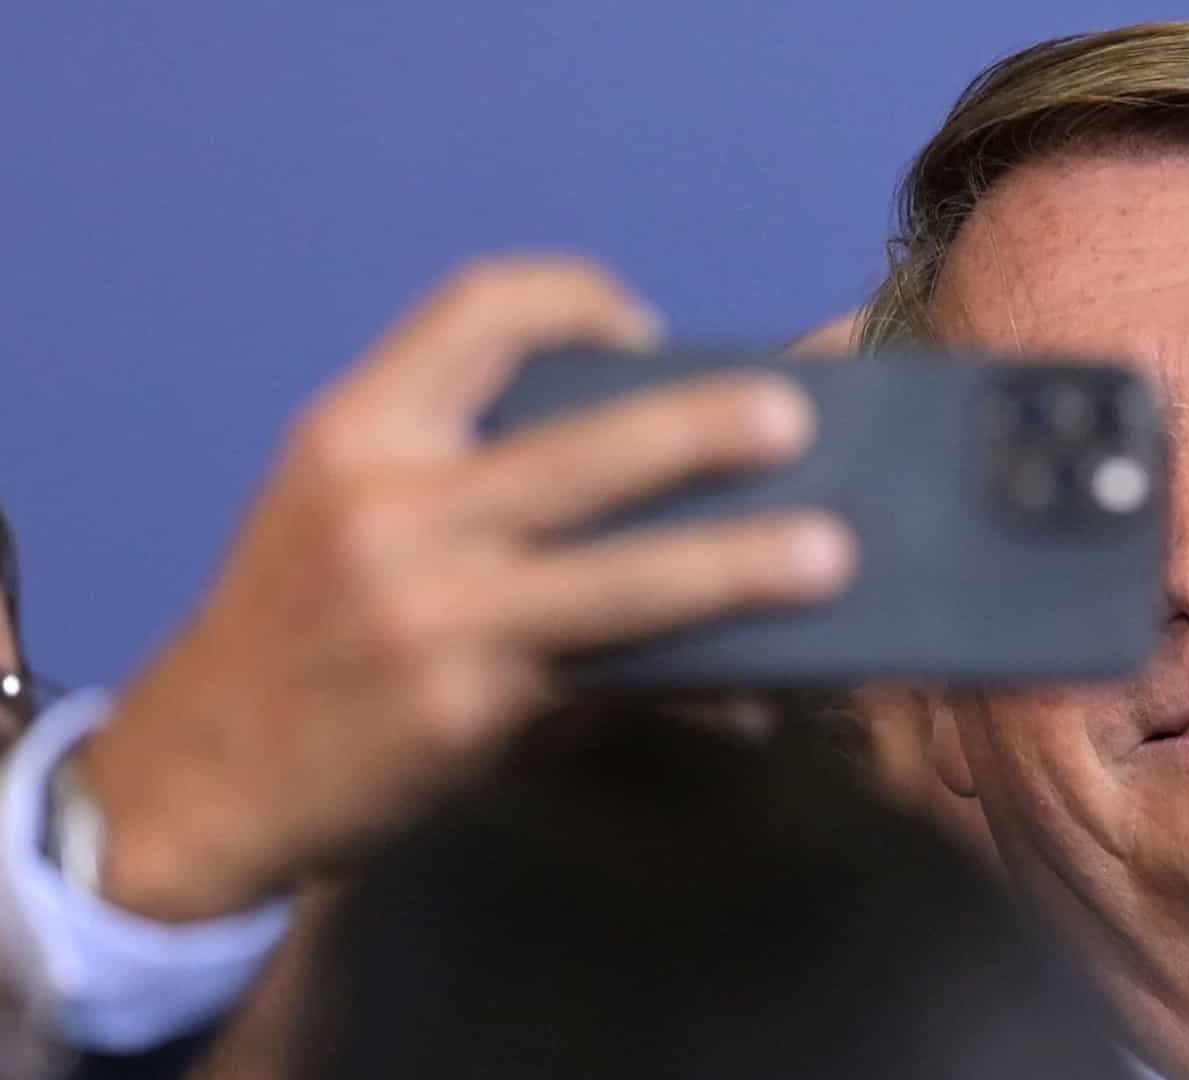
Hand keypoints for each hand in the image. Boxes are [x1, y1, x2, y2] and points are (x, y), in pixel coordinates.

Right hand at [78, 258, 856, 920]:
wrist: (197, 779)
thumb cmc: (297, 626)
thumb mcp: (347, 513)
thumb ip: (466, 471)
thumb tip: (658, 457)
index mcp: (358, 429)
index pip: (480, 308)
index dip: (581, 299)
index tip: (647, 332)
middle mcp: (390, 507)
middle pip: (583, 443)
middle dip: (703, 426)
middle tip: (794, 418)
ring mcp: (433, 615)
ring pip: (621, 579)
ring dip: (737, 565)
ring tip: (827, 557)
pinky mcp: (467, 711)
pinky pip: (615, 688)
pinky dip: (697, 691)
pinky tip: (759, 704)